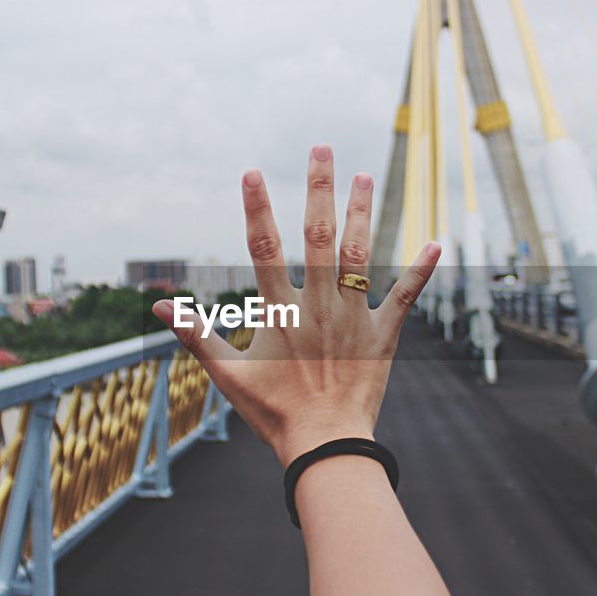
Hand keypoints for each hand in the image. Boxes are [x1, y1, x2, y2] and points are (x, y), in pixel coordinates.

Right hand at [153, 144, 439, 465]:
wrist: (324, 446)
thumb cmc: (273, 413)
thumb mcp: (227, 375)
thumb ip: (196, 336)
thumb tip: (159, 306)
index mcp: (279, 313)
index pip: (263, 250)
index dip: (257, 209)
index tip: (252, 174)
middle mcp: (317, 307)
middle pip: (318, 237)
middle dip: (319, 189)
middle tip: (322, 149)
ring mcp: (352, 319)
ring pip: (359, 257)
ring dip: (362, 214)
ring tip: (365, 176)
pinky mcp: (383, 337)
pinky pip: (404, 298)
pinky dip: (421, 271)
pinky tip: (437, 243)